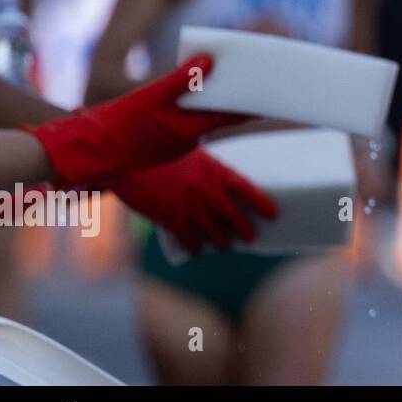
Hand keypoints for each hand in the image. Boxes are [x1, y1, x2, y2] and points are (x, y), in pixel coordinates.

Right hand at [25, 55, 247, 185]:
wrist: (90, 151)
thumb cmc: (118, 124)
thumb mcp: (148, 96)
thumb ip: (180, 78)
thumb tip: (210, 59)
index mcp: (191, 129)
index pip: (235, 114)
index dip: (256, 103)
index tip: (276, 90)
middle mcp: (191, 138)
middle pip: (227, 116)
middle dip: (246, 100)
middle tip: (267, 82)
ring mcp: (180, 141)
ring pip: (211, 119)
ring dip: (227, 104)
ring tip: (245, 84)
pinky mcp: (168, 141)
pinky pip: (195, 123)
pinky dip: (206, 109)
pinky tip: (210, 95)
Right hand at [113, 147, 278, 255]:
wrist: (128, 159)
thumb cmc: (160, 150)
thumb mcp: (189, 148)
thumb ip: (205, 160)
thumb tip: (216, 154)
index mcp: (215, 170)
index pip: (246, 189)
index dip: (261, 203)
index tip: (274, 213)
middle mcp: (206, 191)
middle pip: (232, 215)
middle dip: (244, 228)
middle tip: (252, 237)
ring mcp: (189, 206)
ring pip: (212, 230)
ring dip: (222, 241)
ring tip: (228, 247)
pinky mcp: (170, 218)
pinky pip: (187, 237)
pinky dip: (194, 247)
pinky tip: (198, 252)